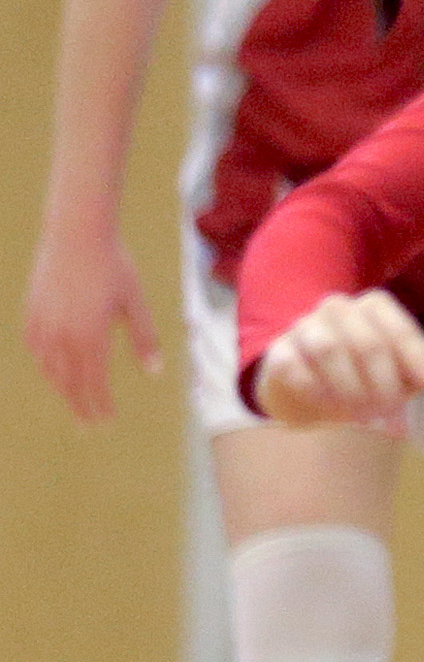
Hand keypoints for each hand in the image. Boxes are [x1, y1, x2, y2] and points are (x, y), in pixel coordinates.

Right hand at [23, 225, 161, 421]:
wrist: (76, 234)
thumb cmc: (114, 266)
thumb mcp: (136, 302)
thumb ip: (144, 337)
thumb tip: (154, 371)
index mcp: (91, 336)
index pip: (94, 381)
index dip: (99, 403)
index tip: (106, 420)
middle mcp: (62, 335)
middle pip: (70, 381)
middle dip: (81, 404)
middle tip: (89, 426)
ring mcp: (43, 324)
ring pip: (50, 368)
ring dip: (62, 387)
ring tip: (74, 401)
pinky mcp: (31, 312)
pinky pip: (36, 348)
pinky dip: (45, 364)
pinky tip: (52, 370)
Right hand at [255, 290, 423, 427]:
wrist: (318, 395)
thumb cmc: (374, 378)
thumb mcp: (410, 374)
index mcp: (374, 306)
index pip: (398, 326)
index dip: (417, 356)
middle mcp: (337, 308)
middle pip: (368, 343)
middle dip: (385, 385)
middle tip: (393, 418)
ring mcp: (304, 326)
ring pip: (329, 350)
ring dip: (352, 390)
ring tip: (367, 419)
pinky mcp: (278, 352)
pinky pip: (294, 367)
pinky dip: (317, 391)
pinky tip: (332, 409)